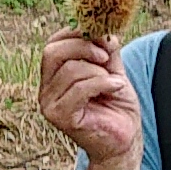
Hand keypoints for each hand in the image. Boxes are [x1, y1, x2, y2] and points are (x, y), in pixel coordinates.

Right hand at [36, 25, 140, 166]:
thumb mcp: (112, 70)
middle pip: (53, 52)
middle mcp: (46, 89)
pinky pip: (80, 88)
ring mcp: (49, 104)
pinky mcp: (60, 117)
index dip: (75, 34)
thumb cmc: (116, 107)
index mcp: (54, 76)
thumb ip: (106, 51)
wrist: (124, 139)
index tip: (101, 38)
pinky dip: (103, 83)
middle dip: (83, 48)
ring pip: (70, 70)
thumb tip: (103, 30)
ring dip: (98, 72)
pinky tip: (117, 87)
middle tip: (106, 57)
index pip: (53, 44)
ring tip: (113, 82)